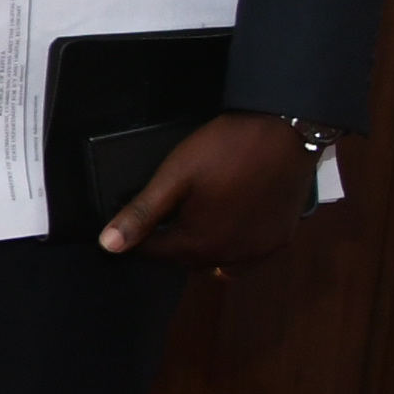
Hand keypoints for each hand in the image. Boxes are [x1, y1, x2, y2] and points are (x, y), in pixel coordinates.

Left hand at [101, 113, 319, 269]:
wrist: (284, 131)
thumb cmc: (227, 149)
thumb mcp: (174, 176)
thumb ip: (142, 213)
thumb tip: (109, 244)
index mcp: (199, 243)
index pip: (154, 254)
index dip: (137, 240)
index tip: (130, 225)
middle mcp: (230, 257)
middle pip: (185, 260)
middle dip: (168, 244)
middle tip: (160, 219)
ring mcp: (259, 251)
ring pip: (217, 263)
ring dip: (199, 249)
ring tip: (191, 220)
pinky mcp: (279, 240)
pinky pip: (247, 257)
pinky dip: (231, 247)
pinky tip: (226, 223)